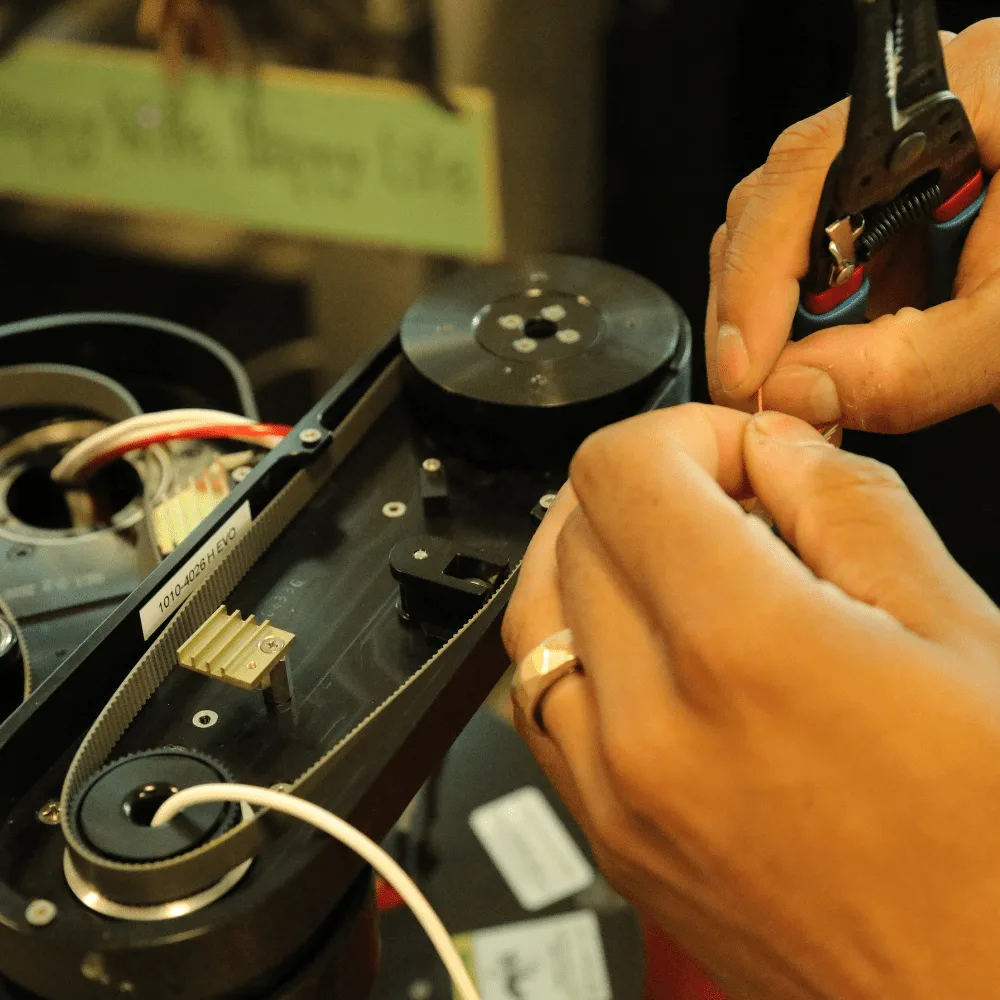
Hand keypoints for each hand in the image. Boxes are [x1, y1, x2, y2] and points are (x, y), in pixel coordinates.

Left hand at [503, 403, 999, 999]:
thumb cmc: (997, 850)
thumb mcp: (962, 636)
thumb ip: (852, 510)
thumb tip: (774, 447)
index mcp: (741, 650)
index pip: (621, 471)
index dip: (682, 434)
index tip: (736, 455)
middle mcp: (649, 725)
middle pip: (575, 528)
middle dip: (650, 492)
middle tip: (732, 512)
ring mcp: (612, 793)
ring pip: (534, 611)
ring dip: (595, 558)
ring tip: (676, 561)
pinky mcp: (606, 839)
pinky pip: (540, 700)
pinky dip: (577, 643)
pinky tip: (646, 644)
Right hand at [707, 19, 999, 432]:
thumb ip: (909, 367)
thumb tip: (798, 392)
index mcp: (960, 98)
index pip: (806, 177)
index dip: (755, 282)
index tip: (746, 373)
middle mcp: (926, 111)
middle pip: (782, 199)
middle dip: (758, 306)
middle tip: (765, 390)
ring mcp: (916, 154)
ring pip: (799, 228)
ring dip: (789, 316)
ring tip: (811, 382)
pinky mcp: (919, 198)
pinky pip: (841, 249)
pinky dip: (828, 314)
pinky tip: (844, 357)